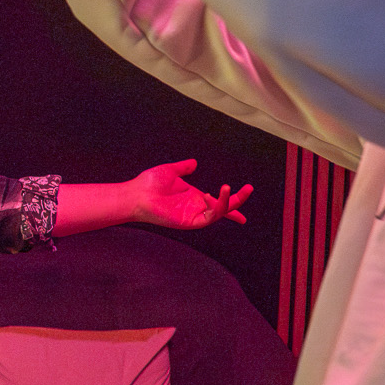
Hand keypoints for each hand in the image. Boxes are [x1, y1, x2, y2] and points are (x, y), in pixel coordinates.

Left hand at [128, 159, 252, 230]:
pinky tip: (210, 196)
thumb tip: (194, 162)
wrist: (136, 194)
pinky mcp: (190, 221)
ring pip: (219, 212)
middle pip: (224, 207)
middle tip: (248, 188)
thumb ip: (183, 167)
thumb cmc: (148, 184)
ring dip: (228, 201)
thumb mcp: (170, 171)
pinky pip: (209, 217)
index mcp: (192, 196)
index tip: (244, 202)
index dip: (231, 203)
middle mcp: (195, 206)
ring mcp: (193, 215)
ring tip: (228, 187)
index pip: (216, 201)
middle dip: (238, 200)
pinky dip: (215, 207)